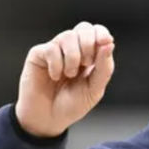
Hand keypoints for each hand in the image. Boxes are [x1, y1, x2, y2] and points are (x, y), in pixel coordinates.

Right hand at [15, 21, 114, 137]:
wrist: (48, 120)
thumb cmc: (71, 105)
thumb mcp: (94, 90)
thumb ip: (104, 68)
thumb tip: (109, 43)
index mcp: (88, 55)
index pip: (96, 32)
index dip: (101, 33)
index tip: (104, 42)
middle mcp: (71, 49)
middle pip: (83, 28)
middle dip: (88, 44)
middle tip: (85, 64)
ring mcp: (55, 50)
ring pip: (67, 36)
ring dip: (73, 57)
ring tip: (69, 75)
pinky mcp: (38, 54)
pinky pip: (51, 48)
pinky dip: (56, 64)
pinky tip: (54, 76)